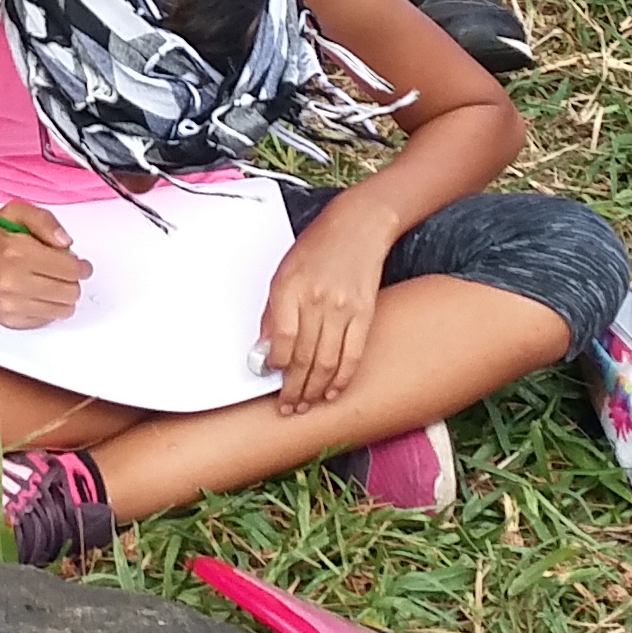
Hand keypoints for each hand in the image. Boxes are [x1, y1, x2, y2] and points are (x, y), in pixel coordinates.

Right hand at [0, 199, 91, 329]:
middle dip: (73, 280)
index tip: (81, 264)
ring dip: (62, 295)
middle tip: (64, 271)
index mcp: (16, 253)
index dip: (82, 266)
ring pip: (62, 310)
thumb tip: (66, 244)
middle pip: (70, 292)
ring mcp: (10, 305)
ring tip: (51, 281)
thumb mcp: (17, 212)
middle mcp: (12, 282)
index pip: (70, 269)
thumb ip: (46, 222)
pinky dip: (47, 307)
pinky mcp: (9, 320)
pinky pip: (46, 320)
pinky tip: (37, 292)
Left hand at [260, 213, 389, 412]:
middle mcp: (317, 299)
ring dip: (315, 390)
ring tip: (305, 405)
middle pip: (303, 357)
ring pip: (327, 362)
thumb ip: (273, 312)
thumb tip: (266, 350)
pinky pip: (353, 355)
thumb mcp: (282, 272)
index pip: (281, 340)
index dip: (275, 365)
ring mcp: (343, 308)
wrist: (358, 226)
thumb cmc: (316, 247)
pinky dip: (341, 378)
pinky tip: (332, 392)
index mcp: (290, 288)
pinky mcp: (365, 313)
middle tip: (286, 407)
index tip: (270, 376)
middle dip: (293, 389)